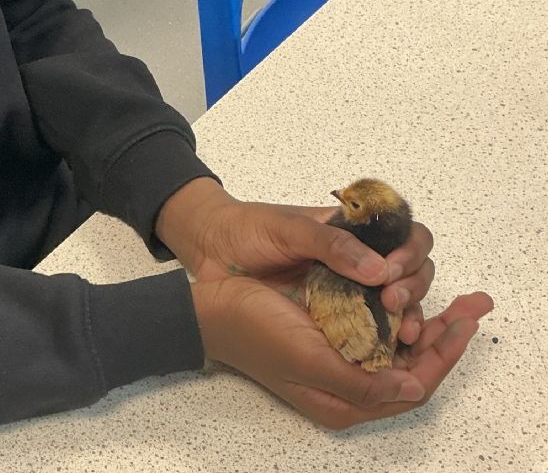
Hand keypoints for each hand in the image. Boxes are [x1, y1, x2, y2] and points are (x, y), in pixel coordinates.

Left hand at [157, 179, 433, 342]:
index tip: (393, 268)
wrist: (212, 249)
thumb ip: (330, 243)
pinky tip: (391, 348)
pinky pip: (373, 327)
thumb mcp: (287, 228)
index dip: (411, 251)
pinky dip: (388, 337)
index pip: (406, 235)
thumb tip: (380, 269)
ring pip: (402, 302)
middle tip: (392, 299)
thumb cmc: (247, 228)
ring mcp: (347, 289)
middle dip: (414, 285)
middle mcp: (357, 259)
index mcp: (352, 229)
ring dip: (412, 315)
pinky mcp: (334, 316)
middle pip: (413, 270)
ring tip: (402, 330)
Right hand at [191, 280, 492, 428]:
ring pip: (400, 343)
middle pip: (414, 364)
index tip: (467, 320)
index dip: (445, 353)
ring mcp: (341, 354)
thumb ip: (361, 380)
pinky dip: (399, 306)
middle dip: (445, 334)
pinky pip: (378, 323)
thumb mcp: (308, 359)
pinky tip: (408, 287)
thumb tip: (412, 386)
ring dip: (424, 317)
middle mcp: (349, 382)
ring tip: (444, 296)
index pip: (415, 384)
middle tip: (475, 303)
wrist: (212, 305)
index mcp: (346, 399)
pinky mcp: (331, 329)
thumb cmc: (254, 330)